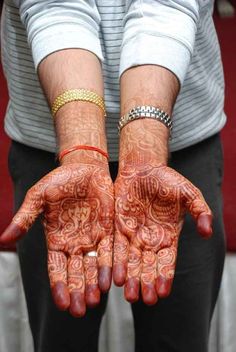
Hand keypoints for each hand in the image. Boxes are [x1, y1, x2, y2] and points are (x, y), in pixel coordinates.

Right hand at [0, 161, 113, 316]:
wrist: (84, 167)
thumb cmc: (59, 181)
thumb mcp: (38, 197)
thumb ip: (25, 218)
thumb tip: (4, 239)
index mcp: (56, 239)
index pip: (56, 268)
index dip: (59, 286)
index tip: (63, 304)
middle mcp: (74, 243)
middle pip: (76, 273)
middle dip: (78, 291)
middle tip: (81, 310)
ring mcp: (92, 237)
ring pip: (93, 266)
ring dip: (94, 283)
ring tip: (96, 300)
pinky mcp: (108, 229)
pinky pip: (110, 251)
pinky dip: (110, 265)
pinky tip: (111, 280)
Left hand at [113, 163, 211, 304]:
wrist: (143, 169)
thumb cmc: (168, 181)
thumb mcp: (188, 193)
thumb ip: (200, 211)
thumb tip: (207, 232)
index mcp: (168, 236)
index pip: (167, 260)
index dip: (165, 275)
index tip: (163, 291)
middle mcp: (150, 240)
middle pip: (148, 266)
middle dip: (147, 283)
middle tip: (146, 300)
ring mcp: (133, 236)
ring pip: (131, 262)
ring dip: (130, 278)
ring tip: (129, 296)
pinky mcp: (118, 229)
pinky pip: (115, 248)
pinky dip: (115, 262)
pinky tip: (114, 276)